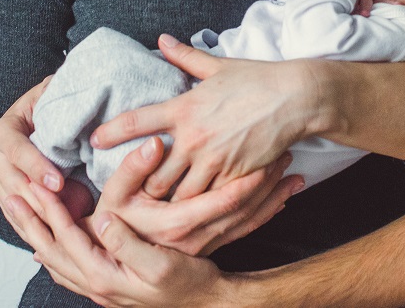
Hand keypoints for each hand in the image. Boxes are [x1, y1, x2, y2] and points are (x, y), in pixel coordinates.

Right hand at [0, 76, 94, 227]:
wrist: (29, 121)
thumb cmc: (47, 106)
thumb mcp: (51, 94)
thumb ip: (60, 95)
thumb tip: (82, 97)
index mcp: (3, 130)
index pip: (16, 151)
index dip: (36, 167)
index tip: (58, 182)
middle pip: (14, 184)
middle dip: (39, 201)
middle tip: (65, 215)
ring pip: (15, 205)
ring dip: (38, 219)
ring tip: (62, 231)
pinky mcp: (2, 196)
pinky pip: (17, 217)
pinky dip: (34, 228)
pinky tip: (53, 238)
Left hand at [2, 178, 235, 307]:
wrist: (205, 303)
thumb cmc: (188, 282)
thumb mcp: (161, 262)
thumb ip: (127, 243)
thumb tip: (102, 220)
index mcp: (104, 275)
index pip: (66, 238)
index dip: (49, 209)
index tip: (33, 185)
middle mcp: (95, 285)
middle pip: (51, 251)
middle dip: (30, 222)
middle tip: (10, 196)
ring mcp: (99, 289)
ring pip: (55, 261)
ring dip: (36, 236)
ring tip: (21, 215)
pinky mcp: (107, 286)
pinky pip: (68, 270)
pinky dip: (52, 254)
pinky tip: (47, 251)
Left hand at [92, 36, 321, 199]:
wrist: (296, 98)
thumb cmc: (257, 79)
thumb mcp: (218, 67)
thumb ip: (186, 57)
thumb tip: (163, 40)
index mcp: (185, 108)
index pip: (137, 120)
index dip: (111, 132)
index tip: (93, 140)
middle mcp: (193, 136)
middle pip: (152, 174)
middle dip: (142, 187)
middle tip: (131, 195)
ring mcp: (214, 159)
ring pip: (179, 195)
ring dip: (169, 204)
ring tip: (160, 211)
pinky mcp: (234, 176)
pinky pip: (209, 200)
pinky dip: (200, 207)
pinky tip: (194, 213)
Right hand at [95, 136, 301, 255]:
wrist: (112, 261)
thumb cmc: (113, 221)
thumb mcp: (113, 194)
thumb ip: (132, 169)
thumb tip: (155, 143)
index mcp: (175, 223)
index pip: (224, 201)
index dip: (250, 179)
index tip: (268, 156)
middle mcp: (194, 239)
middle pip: (243, 210)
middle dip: (268, 183)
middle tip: (287, 156)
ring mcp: (203, 246)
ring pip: (247, 222)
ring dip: (272, 198)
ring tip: (293, 174)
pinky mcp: (207, 248)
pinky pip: (242, 231)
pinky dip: (264, 214)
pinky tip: (280, 200)